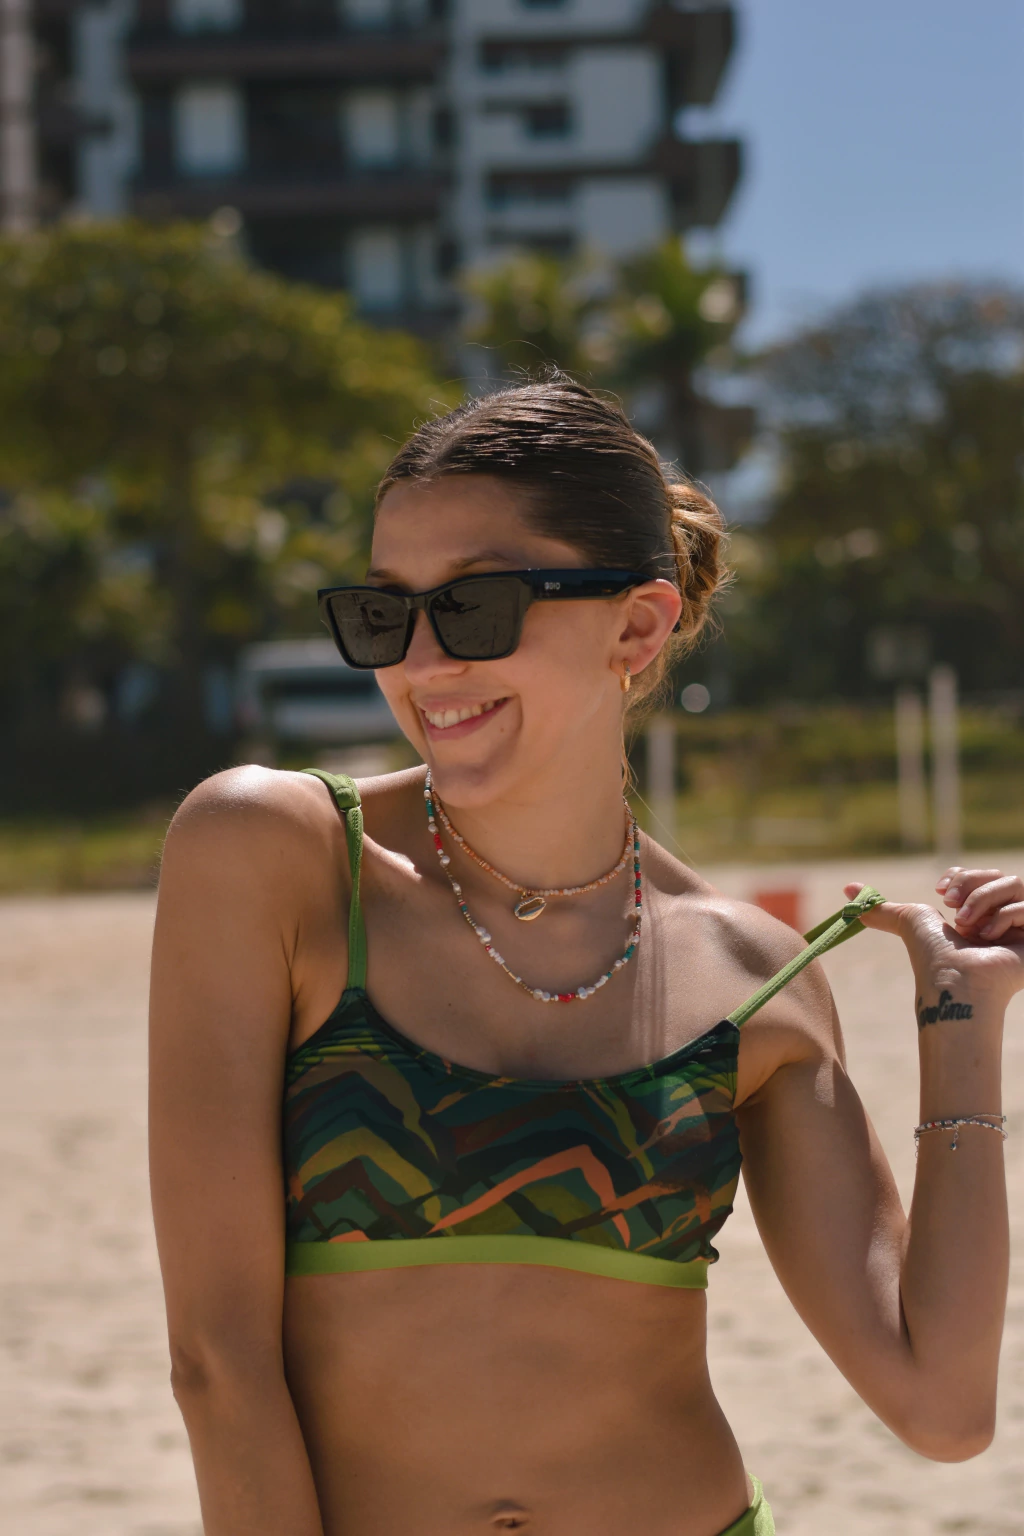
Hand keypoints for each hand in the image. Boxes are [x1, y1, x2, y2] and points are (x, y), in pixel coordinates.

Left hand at [844, 868, 1023, 1010]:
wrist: (956, 984)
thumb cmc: (932, 957)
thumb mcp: (907, 921)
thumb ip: (879, 908)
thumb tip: (847, 890)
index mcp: (978, 913)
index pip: (981, 874)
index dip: (962, 875)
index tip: (938, 890)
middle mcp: (1002, 919)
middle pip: (998, 874)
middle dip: (971, 886)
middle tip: (951, 908)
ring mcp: (1023, 928)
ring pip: (1015, 884)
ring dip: (984, 901)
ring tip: (967, 927)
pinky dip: (1004, 918)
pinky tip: (989, 939)